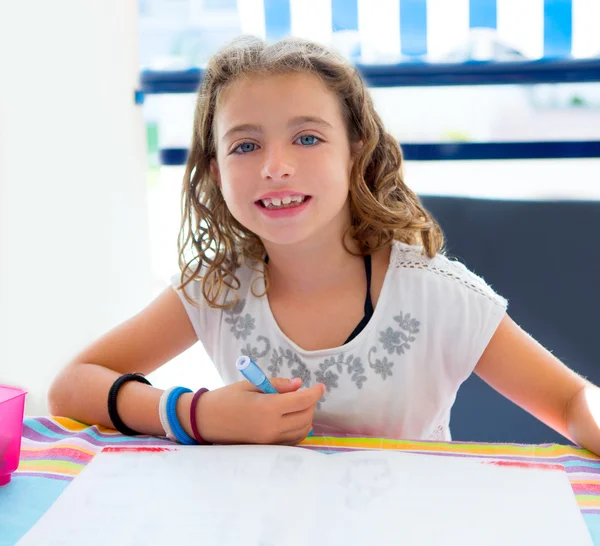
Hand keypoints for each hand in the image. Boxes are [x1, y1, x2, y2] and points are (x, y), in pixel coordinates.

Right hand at [196, 378, 324, 444]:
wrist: (205, 420)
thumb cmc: (226, 398)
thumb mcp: (251, 384)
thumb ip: (278, 384)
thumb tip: (299, 384)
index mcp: (268, 408)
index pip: (302, 401)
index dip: (315, 393)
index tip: (321, 386)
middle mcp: (271, 427)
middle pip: (305, 417)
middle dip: (311, 404)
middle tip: (308, 393)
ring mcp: (269, 441)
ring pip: (301, 431)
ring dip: (307, 417)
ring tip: (301, 405)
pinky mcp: (266, 448)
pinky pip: (291, 441)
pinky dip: (299, 430)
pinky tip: (294, 419)